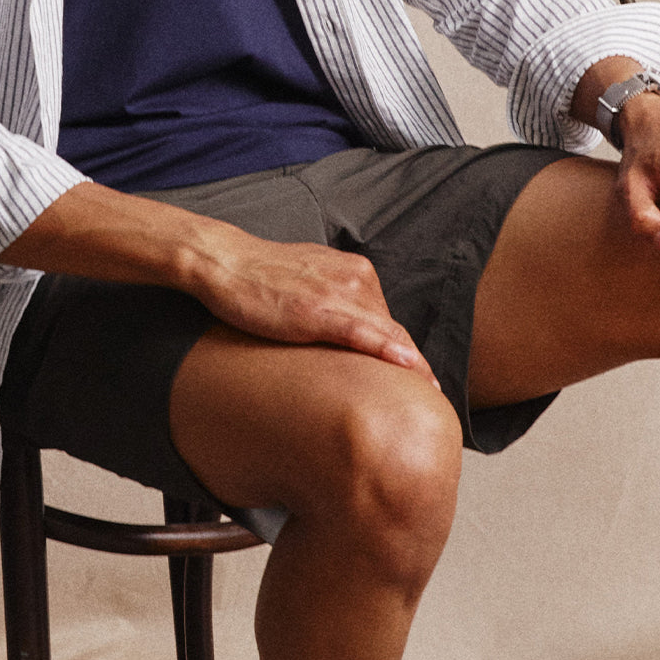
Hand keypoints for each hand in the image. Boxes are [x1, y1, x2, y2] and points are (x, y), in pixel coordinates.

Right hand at [187, 223, 439, 385]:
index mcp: (356, 274)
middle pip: (394, 330)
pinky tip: (409, 367)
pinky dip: (387, 350)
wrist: (223, 262)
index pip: (388, 320)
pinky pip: (361, 333)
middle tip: (436, 396)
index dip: (407, 352)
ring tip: (429, 397)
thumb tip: (345, 335)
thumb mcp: (310, 285)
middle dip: (416, 365)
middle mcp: (356, 280)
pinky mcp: (318, 310)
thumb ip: (335, 305)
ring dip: (410, 366)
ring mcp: (338, 294)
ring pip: (386, 334)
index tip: (424, 379)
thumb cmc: (261, 278)